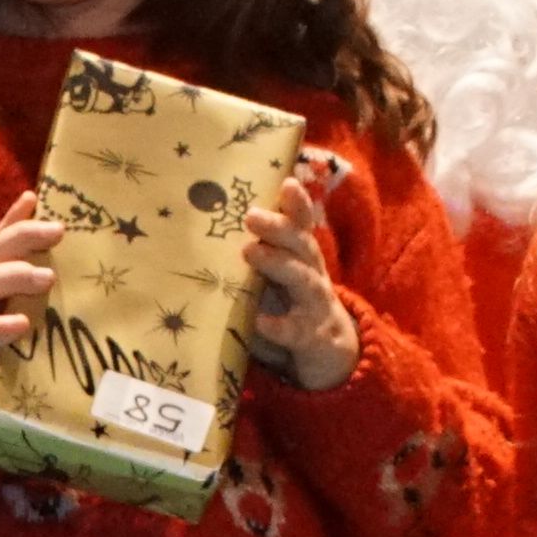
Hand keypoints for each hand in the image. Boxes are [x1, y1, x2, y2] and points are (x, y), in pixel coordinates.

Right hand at [0, 206, 64, 428]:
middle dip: (21, 238)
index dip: (12, 220)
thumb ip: (45, 303)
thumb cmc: (6, 366)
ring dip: (11, 278)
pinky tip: (21, 324)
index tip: (36, 198)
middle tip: (57, 232)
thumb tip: (86, 278)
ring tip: (46, 277)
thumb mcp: (30, 328)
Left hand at [240, 157, 357, 391]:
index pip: (301, 225)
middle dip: (279, 228)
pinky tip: (260, 322)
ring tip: (250, 252)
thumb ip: (257, 253)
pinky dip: (278, 326)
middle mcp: (311, 275)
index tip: (287, 182)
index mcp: (302, 258)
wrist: (329, 354)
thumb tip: (208, 225)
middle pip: (301, 245)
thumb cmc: (290, 306)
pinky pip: (295, 331)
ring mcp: (314, 306)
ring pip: (303, 280)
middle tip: (251, 216)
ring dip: (278, 264)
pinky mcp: (310, 337)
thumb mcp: (277, 277)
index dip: (297, 204)